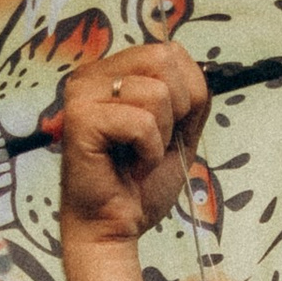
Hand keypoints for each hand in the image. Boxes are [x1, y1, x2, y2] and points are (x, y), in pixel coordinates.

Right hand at [54, 43, 208, 251]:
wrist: (113, 228)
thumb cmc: (139, 186)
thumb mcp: (179, 134)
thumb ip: (191, 99)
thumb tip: (200, 71)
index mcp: (113, 71)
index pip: (170, 51)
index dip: (186, 95)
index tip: (165, 131)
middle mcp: (93, 74)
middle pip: (165, 59)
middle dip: (176, 112)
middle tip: (153, 144)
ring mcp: (83, 92)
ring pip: (157, 93)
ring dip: (160, 138)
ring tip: (138, 158)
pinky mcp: (81, 117)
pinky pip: (142, 123)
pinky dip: (148, 154)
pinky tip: (130, 167)